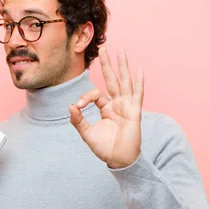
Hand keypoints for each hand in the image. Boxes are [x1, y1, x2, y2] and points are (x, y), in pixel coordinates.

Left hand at [69, 47, 143, 168]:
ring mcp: (127, 106)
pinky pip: (137, 95)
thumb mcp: (87, 134)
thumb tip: (70, 106)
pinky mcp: (134, 112)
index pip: (96, 94)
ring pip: (124, 82)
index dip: (85, 97)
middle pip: (112, 80)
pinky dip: (138, 83)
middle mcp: (118, 104)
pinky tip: (138, 70)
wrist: (119, 160)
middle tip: (103, 48)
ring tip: (121, 51)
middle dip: (108, 64)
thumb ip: (78, 120)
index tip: (77, 106)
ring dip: (123, 66)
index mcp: (107, 108)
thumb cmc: (105, 148)